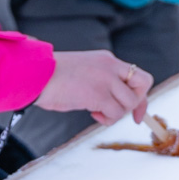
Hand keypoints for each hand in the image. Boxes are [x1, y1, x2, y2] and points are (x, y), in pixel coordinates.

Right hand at [34, 49, 151, 124]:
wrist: (36, 75)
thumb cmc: (53, 78)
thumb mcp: (84, 73)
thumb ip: (102, 81)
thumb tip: (113, 102)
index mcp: (107, 59)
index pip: (137, 74)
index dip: (140, 94)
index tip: (136, 111)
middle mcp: (111, 66)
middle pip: (142, 84)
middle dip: (137, 103)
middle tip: (123, 114)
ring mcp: (106, 79)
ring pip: (129, 103)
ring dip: (116, 114)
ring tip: (97, 112)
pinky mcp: (99, 94)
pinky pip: (115, 113)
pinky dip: (107, 120)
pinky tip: (92, 113)